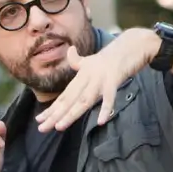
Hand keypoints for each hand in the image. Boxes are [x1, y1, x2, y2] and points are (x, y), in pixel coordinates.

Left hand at [37, 28, 158, 131]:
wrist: (133, 43)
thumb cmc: (114, 55)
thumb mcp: (93, 59)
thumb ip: (78, 60)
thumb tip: (70, 50)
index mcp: (82, 75)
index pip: (65, 94)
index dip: (52, 108)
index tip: (40, 119)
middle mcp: (88, 77)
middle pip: (70, 99)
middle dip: (55, 114)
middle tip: (42, 128)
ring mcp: (100, 78)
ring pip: (84, 99)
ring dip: (71, 113)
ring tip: (59, 126)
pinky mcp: (115, 78)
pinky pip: (110, 96)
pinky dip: (105, 108)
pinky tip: (101, 121)